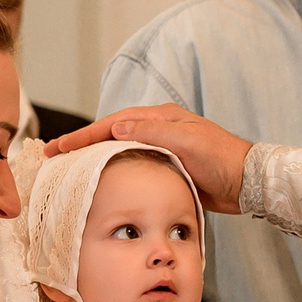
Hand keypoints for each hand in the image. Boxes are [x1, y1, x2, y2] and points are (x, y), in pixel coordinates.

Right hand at [44, 106, 251, 214]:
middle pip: (110, 134)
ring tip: (69, 169)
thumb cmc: (221, 158)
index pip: (113, 123)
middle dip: (81, 144)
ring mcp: (161, 149)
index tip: (60, 146)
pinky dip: (113, 172)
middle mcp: (158, 130)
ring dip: (94, 158)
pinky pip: (132, 167)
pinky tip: (101, 182)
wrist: (248, 183)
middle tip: (53, 156)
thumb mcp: (187, 141)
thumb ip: (152, 132)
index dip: (84, 135)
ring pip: (119, 151)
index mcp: (160, 118)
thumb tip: (116, 125)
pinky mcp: (167, 168)